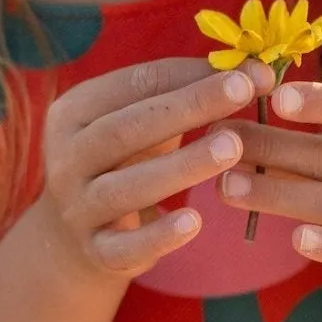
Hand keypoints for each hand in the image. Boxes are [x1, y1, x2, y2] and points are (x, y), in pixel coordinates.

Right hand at [36, 55, 275, 282]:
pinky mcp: (95, 251)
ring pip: (126, 187)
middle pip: (126, 129)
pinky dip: (160, 236)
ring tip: (233, 147)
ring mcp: (77, 208)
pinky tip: (195, 222)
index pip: (134, 84)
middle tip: (243, 92)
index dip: (190, 74)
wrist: (71, 236)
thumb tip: (255, 70)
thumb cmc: (124, 160)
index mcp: (74, 111)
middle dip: (188, 107)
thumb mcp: (141, 123)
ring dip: (182, 166)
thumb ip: (185, 94)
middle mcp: (66, 158)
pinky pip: (126, 247)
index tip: (246, 70)